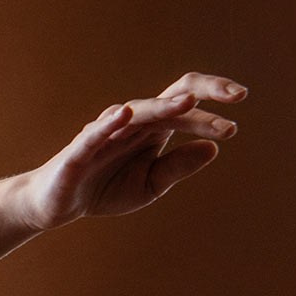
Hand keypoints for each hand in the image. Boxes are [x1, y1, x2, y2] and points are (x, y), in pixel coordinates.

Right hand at [19, 73, 247, 231]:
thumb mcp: (151, 184)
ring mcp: (106, 132)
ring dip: (164, 106)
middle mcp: (134, 123)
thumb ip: (178, 166)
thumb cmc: (105, 188)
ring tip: (188, 103)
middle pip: (172, 96)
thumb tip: (214, 148)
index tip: (235, 121)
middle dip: (205, 91)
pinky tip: (126, 115)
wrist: (58, 204)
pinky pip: (96, 132)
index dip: (212, 111)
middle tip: (237, 94)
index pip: (187, 109)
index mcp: (153, 129)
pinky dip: (111, 122)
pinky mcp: (80, 149)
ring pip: (140, 112)